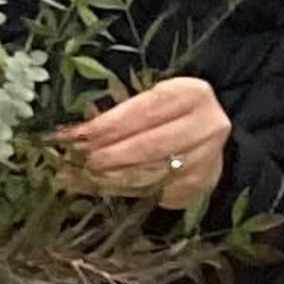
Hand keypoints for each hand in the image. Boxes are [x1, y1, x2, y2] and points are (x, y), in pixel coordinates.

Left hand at [62, 75, 231, 212]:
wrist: (205, 132)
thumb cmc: (168, 110)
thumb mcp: (150, 97)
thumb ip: (120, 110)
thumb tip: (76, 131)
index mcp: (192, 94)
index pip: (145, 110)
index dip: (108, 124)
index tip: (77, 134)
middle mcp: (207, 126)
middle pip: (149, 145)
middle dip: (108, 154)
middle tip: (77, 159)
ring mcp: (207, 158)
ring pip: (151, 172)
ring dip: (112, 175)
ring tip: (83, 174)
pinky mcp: (200, 184)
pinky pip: (156, 189)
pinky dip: (125, 189)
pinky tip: (102, 185)